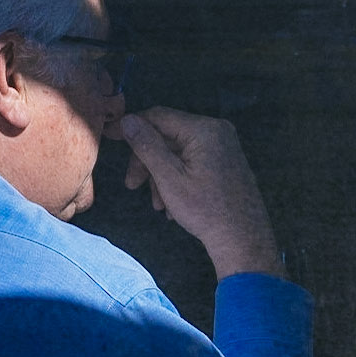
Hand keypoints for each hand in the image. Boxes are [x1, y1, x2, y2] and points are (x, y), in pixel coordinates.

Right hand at [118, 107, 283, 278]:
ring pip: (178, 152)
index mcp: (204, 130)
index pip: (158, 116)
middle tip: (133, 185)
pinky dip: (178, 179)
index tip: (111, 138)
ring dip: (161, 176)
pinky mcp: (226, 162)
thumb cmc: (207, 211)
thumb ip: (147, 146)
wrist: (243, 240)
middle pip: (168, 136)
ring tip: (159, 205)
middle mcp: (217, 131)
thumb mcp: (169, 178)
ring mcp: (224, 147)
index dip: (132, 127)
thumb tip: (128, 120)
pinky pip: (193, 162)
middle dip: (147, 161)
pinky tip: (173, 205)